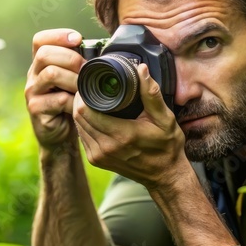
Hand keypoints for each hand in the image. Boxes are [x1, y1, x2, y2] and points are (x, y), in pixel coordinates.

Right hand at [25, 28, 84, 149]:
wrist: (60, 136)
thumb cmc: (71, 105)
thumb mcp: (74, 82)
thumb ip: (80, 66)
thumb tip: (104, 51)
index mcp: (41, 64)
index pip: (40, 40)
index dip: (58, 35)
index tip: (78, 38)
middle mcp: (33, 75)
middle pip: (45, 54)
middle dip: (71, 58)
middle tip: (87, 69)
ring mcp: (32, 92)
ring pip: (51, 74)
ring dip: (74, 79)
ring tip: (86, 87)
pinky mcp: (36, 109)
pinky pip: (57, 99)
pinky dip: (73, 101)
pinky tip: (81, 104)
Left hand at [73, 63, 188, 190]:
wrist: (165, 175)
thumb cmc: (167, 147)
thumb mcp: (165, 119)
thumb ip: (152, 94)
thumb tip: (142, 70)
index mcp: (122, 134)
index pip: (86, 110)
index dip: (83, 93)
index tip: (89, 83)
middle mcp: (106, 147)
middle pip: (78, 117)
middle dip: (80, 100)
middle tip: (88, 88)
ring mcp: (99, 156)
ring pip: (78, 126)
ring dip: (80, 112)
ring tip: (89, 99)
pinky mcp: (96, 161)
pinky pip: (82, 137)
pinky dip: (84, 124)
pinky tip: (92, 116)